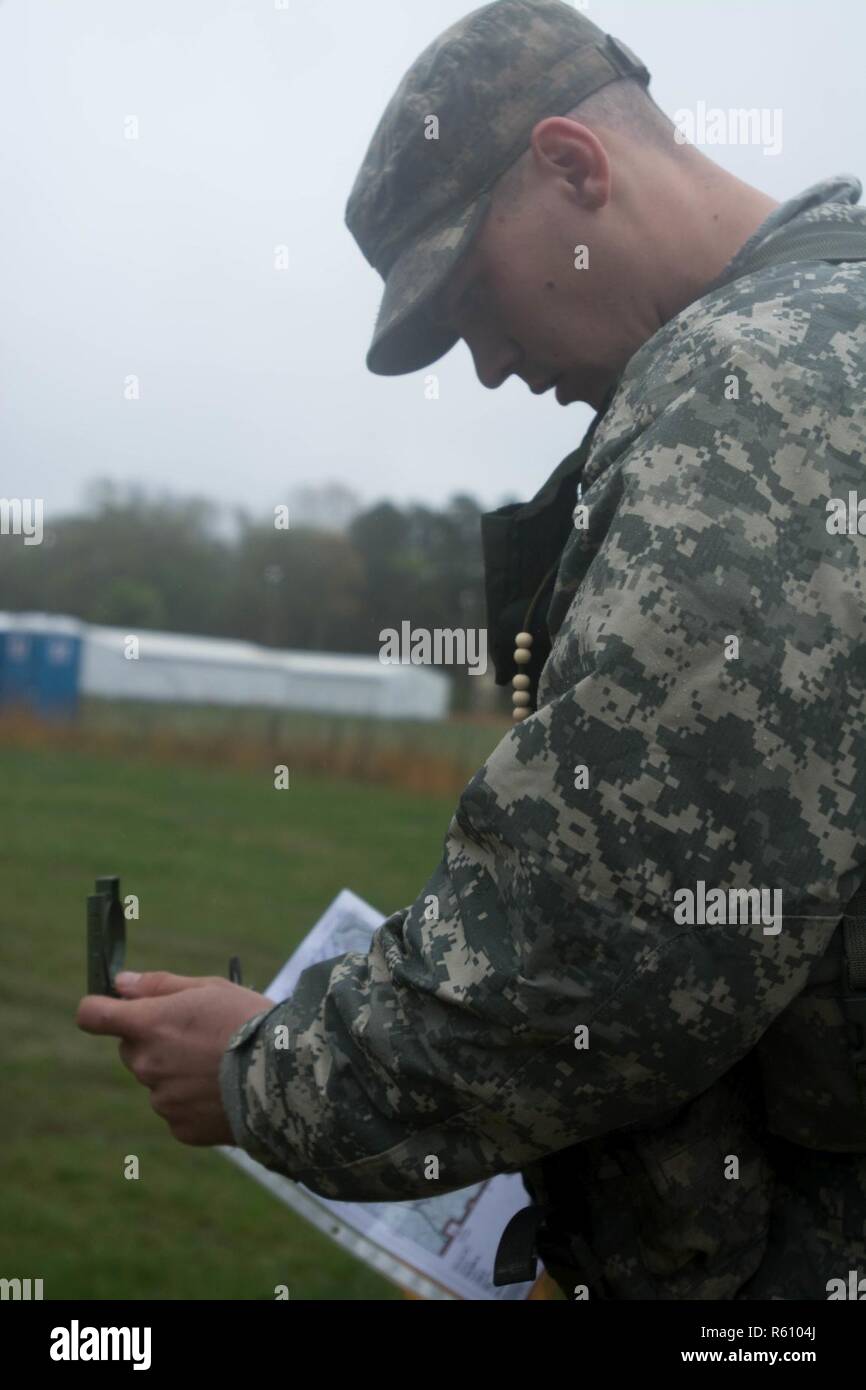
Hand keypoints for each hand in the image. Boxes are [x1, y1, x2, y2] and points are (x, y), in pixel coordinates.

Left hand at [76, 971, 274, 1145]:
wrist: (286, 1076)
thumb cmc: (250, 1021)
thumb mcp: (209, 988)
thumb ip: (159, 985)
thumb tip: (120, 984)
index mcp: (148, 1025)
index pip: (92, 1015)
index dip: (99, 1009)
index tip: (112, 1008)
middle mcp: (147, 1065)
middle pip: (132, 1049)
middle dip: (154, 1041)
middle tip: (198, 1035)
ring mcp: (162, 1100)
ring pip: (158, 1081)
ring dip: (178, 1072)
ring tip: (221, 1066)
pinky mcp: (180, 1128)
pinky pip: (177, 1110)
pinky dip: (194, 1101)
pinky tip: (225, 1091)